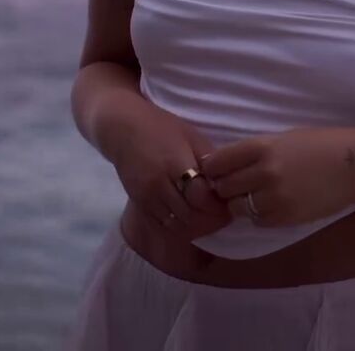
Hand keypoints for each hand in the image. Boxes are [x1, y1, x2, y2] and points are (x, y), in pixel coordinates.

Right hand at [112, 103, 231, 235]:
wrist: (124, 130)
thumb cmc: (163, 127)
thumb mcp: (191, 136)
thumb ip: (208, 160)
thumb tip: (226, 181)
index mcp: (175, 164)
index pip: (200, 196)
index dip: (217, 205)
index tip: (229, 205)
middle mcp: (159, 185)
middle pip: (189, 216)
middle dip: (210, 220)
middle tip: (224, 216)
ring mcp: (147, 197)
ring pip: (176, 225)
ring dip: (196, 227)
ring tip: (209, 219)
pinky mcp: (140, 204)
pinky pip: (163, 225)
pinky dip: (179, 227)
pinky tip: (191, 219)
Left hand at [200, 127, 354, 226]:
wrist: (353, 166)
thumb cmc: (320, 144)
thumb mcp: (283, 138)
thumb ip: (255, 151)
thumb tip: (227, 163)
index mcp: (262, 147)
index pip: (218, 162)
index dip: (212, 167)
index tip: (214, 170)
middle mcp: (264, 173)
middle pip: (223, 187)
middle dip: (223, 187)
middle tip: (230, 185)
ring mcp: (274, 198)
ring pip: (237, 207)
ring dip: (239, 202)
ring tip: (250, 196)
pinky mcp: (285, 218)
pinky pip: (257, 220)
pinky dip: (257, 215)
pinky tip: (268, 205)